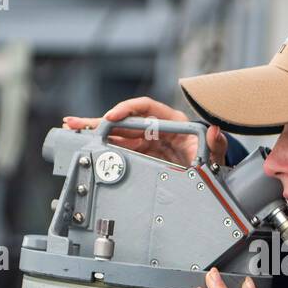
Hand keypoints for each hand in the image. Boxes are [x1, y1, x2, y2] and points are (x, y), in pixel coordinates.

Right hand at [63, 96, 228, 167]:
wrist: (212, 178)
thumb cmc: (213, 162)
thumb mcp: (216, 155)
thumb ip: (215, 144)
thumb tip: (213, 130)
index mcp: (174, 123)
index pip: (146, 109)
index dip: (127, 110)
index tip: (111, 117)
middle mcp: (158, 129)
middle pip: (126, 120)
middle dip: (101, 121)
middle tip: (78, 123)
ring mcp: (149, 141)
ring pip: (119, 133)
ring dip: (96, 131)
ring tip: (72, 128)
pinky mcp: (144, 154)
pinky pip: (122, 147)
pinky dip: (104, 145)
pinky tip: (86, 141)